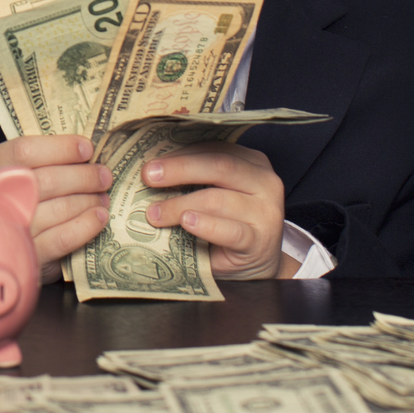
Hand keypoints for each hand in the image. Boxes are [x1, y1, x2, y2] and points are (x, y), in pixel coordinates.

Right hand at [0, 135, 112, 282]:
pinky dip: (86, 225)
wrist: (2, 248)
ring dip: (88, 200)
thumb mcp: (17, 175)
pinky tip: (99, 217)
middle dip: (83, 176)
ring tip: (103, 197)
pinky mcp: (28, 256)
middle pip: (46, 180)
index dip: (60, 148)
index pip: (24, 151)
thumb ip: (42, 161)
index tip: (87, 149)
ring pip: (59, 208)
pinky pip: (63, 238)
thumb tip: (86, 151)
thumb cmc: (17, 199)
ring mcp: (10, 230)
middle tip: (103, 175)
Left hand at [140, 142, 296, 279]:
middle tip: (148, 176)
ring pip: (218, 199)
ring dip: (180, 204)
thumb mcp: (217, 193)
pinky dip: (206, 225)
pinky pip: (231, 231)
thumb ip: (196, 178)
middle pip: (220, 166)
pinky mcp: (259, 241)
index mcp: (252, 162)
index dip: (181, 153)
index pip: (215, 149)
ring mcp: (265, 212)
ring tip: (154, 213)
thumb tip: (151, 168)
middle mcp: (264, 182)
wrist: (257, 263)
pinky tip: (187, 222)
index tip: (151, 161)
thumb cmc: (228, 222)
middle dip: (180, 169)